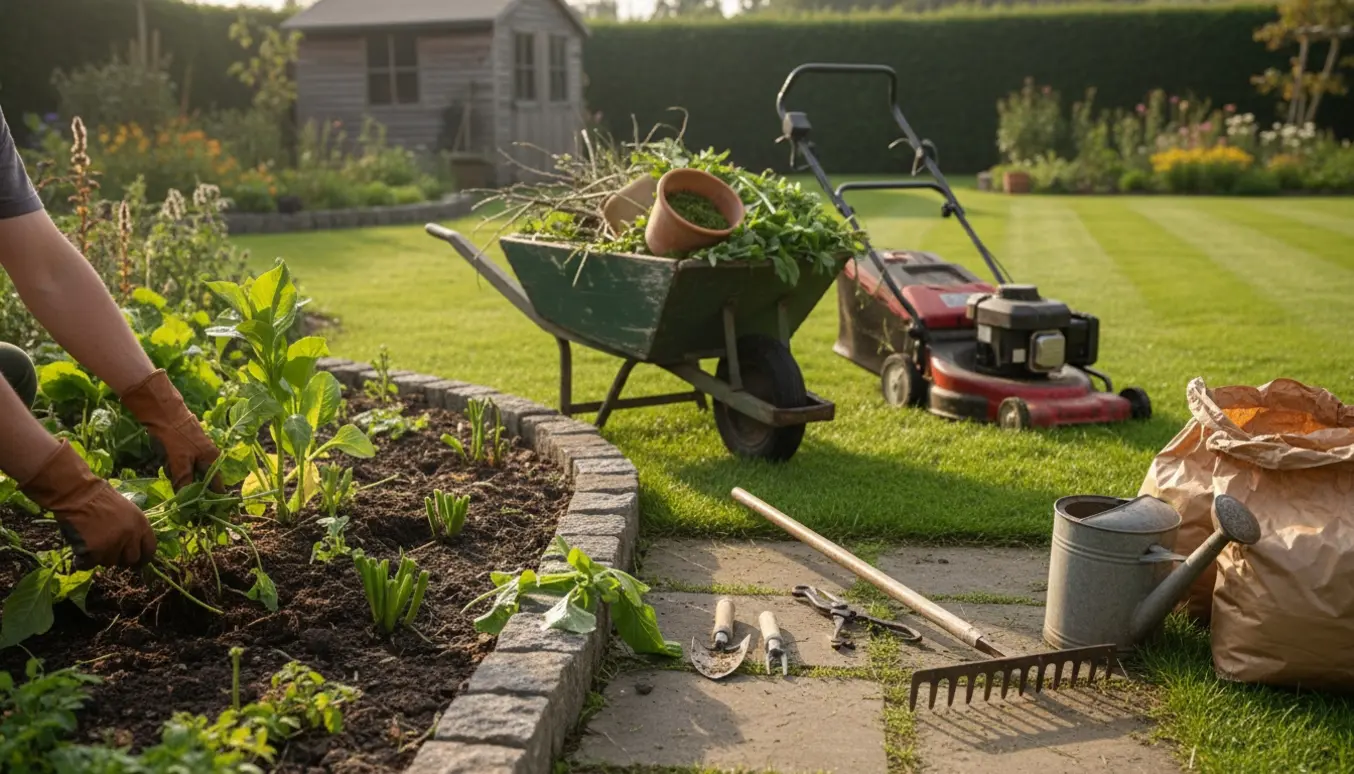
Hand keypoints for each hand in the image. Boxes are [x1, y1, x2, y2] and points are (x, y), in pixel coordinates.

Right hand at [19, 440, 155, 568]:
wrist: (78, 494)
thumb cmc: (100, 498)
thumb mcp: (128, 510)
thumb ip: (134, 528)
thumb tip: (134, 548)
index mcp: (142, 524)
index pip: (150, 550)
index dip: (144, 559)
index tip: (137, 563)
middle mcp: (131, 536)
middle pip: (131, 560)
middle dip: (122, 559)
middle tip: (111, 554)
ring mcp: (113, 544)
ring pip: (110, 562)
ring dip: (102, 557)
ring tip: (93, 542)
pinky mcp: (95, 551)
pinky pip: (90, 564)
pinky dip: (84, 560)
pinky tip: (82, 548)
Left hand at [120, 369, 221, 491]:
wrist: (163, 411)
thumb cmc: (176, 436)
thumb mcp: (180, 462)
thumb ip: (184, 481)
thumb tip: (186, 502)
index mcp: (212, 460)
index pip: (217, 486)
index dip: (211, 500)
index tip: (204, 513)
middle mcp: (207, 457)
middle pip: (201, 481)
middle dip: (190, 489)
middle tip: (180, 497)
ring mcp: (194, 452)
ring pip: (188, 473)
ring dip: (179, 478)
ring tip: (171, 474)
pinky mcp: (182, 448)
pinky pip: (179, 465)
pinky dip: (173, 468)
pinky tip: (165, 464)